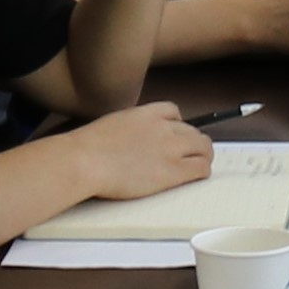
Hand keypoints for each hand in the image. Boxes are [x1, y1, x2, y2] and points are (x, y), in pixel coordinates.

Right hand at [69, 101, 213, 200]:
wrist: (85, 161)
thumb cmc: (87, 148)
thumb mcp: (112, 124)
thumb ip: (131, 127)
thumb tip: (134, 138)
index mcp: (147, 113)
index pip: (174, 112)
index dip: (178, 124)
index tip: (176, 134)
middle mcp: (163, 127)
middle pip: (192, 130)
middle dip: (193, 142)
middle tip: (192, 153)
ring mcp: (170, 148)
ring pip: (203, 147)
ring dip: (203, 155)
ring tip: (200, 164)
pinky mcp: (172, 171)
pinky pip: (200, 168)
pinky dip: (202, 171)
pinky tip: (197, 176)